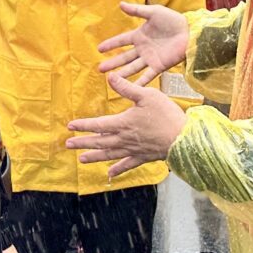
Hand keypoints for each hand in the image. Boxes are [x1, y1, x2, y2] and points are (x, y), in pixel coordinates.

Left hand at [67, 75, 187, 177]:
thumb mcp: (147, 95)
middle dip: (83, 143)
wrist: (183, 138)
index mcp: (123, 123)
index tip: (70, 126)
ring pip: (109, 155)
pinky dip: (117, 170)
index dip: (83, 125)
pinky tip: (110, 174)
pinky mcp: (143, 157)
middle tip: (68, 144)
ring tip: (82, 159)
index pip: (98, 124)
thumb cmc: (166, 114)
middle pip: (99, 142)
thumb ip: (127, 87)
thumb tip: (110, 77)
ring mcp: (133, 150)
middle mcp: (124, 139)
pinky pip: (127, 165)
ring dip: (94, 157)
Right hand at [96, 2, 189, 85]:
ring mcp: (150, 58)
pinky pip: (148, 76)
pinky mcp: (159, 66)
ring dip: (122, 74)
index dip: (111, 44)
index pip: (121, 41)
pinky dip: (140, 82)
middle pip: (124, 57)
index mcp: (140, 35)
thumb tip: (120, 4)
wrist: (190, 31)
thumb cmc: (173, 20)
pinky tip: (131, 88)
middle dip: (112, 63)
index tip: (99, 49)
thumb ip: (137, 10)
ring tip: (111, 80)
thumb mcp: (153, 12)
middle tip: (100, 69)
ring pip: (133, 68)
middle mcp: (143, 49)